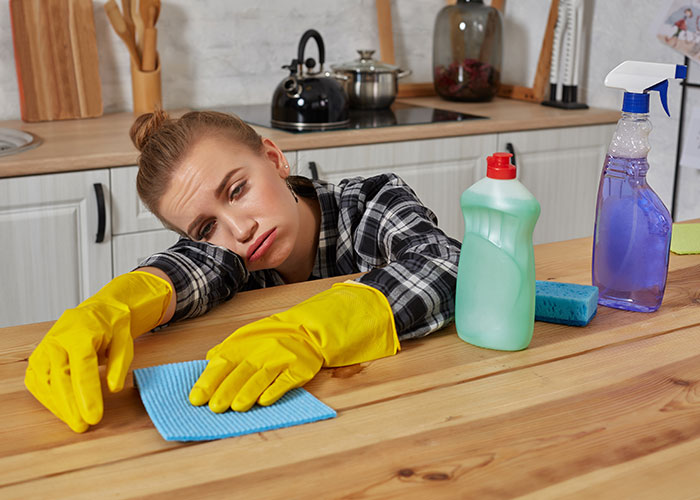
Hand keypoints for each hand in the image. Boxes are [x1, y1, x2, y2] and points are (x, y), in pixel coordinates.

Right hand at [24, 271, 171, 432]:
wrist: (96, 312)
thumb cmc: (112, 327)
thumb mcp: (125, 341)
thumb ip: (120, 364)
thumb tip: (113, 388)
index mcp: (80, 333)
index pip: (82, 367)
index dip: (87, 394)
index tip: (94, 417)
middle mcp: (57, 340)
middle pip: (60, 377)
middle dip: (71, 406)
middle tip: (83, 426)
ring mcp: (43, 349)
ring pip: (45, 383)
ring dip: (59, 406)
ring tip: (75, 422)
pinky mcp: (37, 358)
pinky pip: (37, 383)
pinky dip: (49, 399)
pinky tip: (63, 411)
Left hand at [189, 281, 399, 411]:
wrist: (310, 329)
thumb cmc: (274, 336)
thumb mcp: (248, 336)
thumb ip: (228, 349)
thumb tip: (208, 360)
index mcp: (246, 343)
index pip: (223, 361)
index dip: (208, 380)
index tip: (196, 398)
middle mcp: (262, 349)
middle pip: (240, 371)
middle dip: (225, 390)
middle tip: (214, 408)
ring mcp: (282, 358)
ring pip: (262, 376)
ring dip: (247, 392)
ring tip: (236, 407)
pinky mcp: (300, 368)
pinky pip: (287, 380)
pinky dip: (275, 391)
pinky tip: (265, 402)